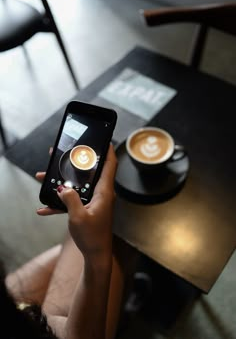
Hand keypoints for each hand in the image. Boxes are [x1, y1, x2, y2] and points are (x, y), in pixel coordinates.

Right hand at [36, 145, 116, 261]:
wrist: (96, 254)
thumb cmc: (92, 237)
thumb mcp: (78, 217)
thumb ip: (70, 200)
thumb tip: (63, 188)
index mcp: (104, 192)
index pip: (110, 165)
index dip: (108, 151)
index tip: (103, 139)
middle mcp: (101, 194)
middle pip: (89, 172)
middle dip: (75, 162)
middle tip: (61, 154)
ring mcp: (94, 201)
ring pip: (78, 185)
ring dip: (62, 182)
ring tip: (44, 177)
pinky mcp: (88, 208)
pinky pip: (74, 200)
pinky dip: (61, 202)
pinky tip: (44, 209)